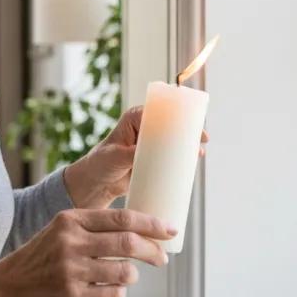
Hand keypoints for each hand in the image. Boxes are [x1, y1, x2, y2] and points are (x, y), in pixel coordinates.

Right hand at [0, 206, 178, 296]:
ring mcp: (71, 271)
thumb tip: (143, 229)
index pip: (123, 218)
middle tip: (162, 258)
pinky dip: (118, 293)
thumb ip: (96, 226)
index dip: (152, 224)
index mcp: (71, 219)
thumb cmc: (44, 256)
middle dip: (153, 251)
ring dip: (132, 275)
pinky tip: (108, 290)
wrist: (9, 287)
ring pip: (125, 272)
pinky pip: (113, 296)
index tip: (169, 229)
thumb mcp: (63, 229)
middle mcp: (71, 242)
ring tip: (126, 276)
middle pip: (129, 243)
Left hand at [62, 105, 209, 209]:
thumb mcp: (115, 157)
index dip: (179, 116)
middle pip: (171, 125)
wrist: (94, 185)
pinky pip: (170, 157)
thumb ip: (131, 154)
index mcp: (135, 118)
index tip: (192, 125)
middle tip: (202, 140)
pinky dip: (181, 159)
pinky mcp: (152, 160)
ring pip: (173, 141)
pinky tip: (191, 165)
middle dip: (188, 130)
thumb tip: (149, 153)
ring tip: (199, 154)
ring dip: (187, 145)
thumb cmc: (99, 165)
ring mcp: (150, 145)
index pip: (161, 111)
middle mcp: (144, 128)